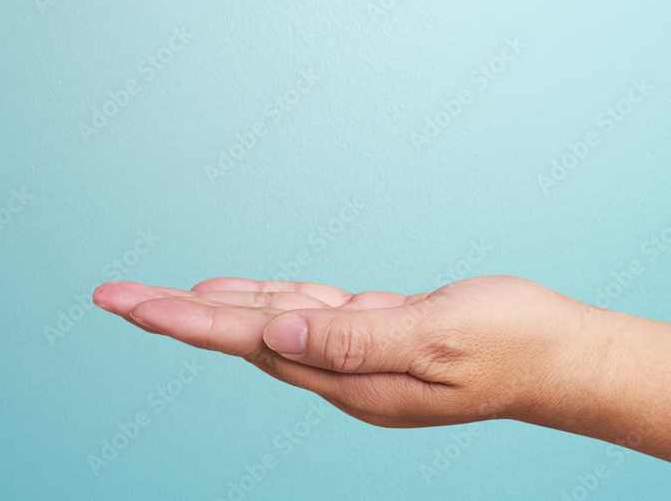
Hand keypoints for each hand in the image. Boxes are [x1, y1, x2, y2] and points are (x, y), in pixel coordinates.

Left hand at [93, 275, 603, 428]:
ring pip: (269, 325)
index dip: (185, 321)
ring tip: (159, 299)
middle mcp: (342, 373)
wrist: (558, 357)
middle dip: (175, 316)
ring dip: (213, 310)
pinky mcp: (377, 337)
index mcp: (350, 377)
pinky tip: (247, 294)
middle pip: (241, 337)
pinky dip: (269, 300)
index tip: (127, 304)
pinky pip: (307, 317)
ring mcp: (358, 358)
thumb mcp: (436, 340)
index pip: (249, 341)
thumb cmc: (510, 344)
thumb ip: (356, 340)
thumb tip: (278, 333)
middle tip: (112, 296)